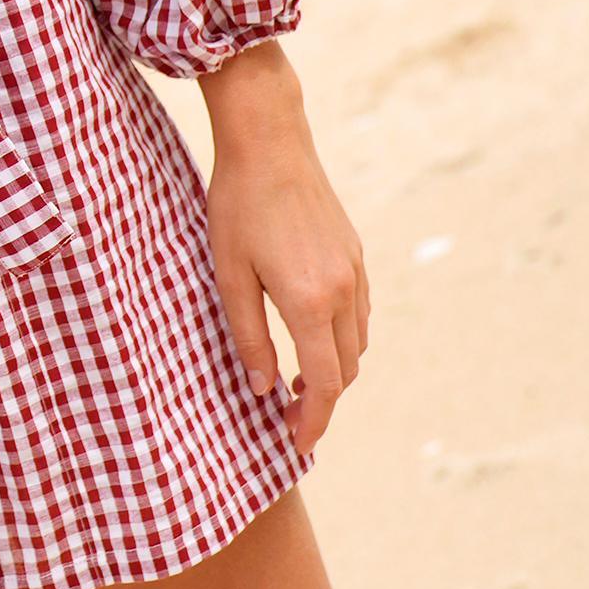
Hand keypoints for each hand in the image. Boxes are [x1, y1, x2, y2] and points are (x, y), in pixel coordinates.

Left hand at [199, 44, 369, 459]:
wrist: (270, 143)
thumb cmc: (238, 206)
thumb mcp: (229, 275)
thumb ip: (247, 337)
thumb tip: (261, 390)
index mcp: (309, 302)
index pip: (323, 385)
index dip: (312, 422)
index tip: (295, 445)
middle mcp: (343, 291)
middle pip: (346, 371)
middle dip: (323, 404)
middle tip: (290, 421)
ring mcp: (355, 272)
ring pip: (356, 345)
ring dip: (334, 373)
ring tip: (297, 386)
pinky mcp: (356, 255)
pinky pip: (359, 315)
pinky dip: (341, 340)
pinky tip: (312, 339)